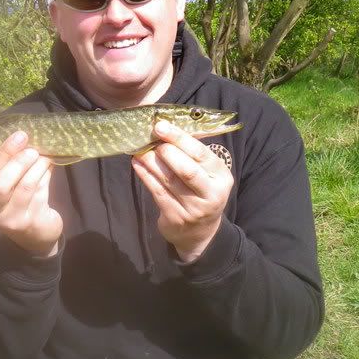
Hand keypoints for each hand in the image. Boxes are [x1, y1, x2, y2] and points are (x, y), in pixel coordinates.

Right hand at [0, 131, 62, 256]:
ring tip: (44, 156)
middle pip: (0, 183)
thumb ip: (11, 166)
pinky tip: (49, 166)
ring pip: (24, 187)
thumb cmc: (19, 203)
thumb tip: (25, 138)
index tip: (19, 135)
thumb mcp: (9, 187)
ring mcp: (11, 219)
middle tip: (32, 149)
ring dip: (36, 167)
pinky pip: (40, 193)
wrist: (36, 235)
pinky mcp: (30, 222)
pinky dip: (45, 176)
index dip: (4, 152)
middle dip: (18, 162)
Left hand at [131, 120, 233, 263]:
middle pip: (187, 170)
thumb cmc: (200, 192)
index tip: (161, 125)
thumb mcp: (207, 174)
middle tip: (152, 139)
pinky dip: (145, 175)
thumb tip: (166, 127)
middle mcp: (211, 193)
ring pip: (168, 180)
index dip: (180, 138)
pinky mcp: (175, 218)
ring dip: (151, 161)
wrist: (200, 232)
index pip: (201, 154)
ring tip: (139, 148)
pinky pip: (157, 192)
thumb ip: (192, 154)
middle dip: (166, 151)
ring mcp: (193, 208)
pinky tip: (137, 164)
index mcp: (221, 177)